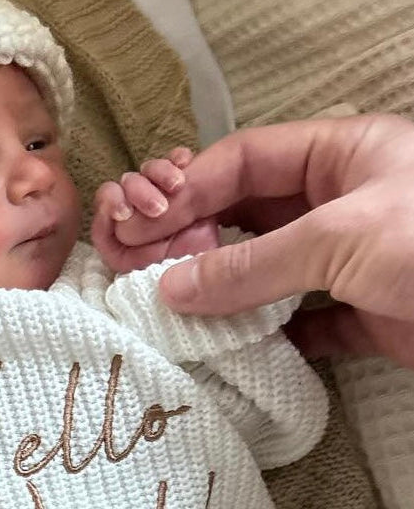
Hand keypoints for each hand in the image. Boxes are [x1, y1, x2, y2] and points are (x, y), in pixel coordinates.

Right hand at [108, 114, 413, 365]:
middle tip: (144, 274)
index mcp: (343, 154)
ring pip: (270, 276)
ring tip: (174, 318)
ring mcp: (354, 262)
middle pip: (249, 218)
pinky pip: (302, 326)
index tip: (141, 225)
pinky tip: (233, 354)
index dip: (189, 188)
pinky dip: (268, 341)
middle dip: (196, 242)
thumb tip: (172, 286)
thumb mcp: (340, 238)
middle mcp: (343, 204)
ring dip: (225, 298)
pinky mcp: (368, 318)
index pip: (246, 160)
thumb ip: (252, 263)